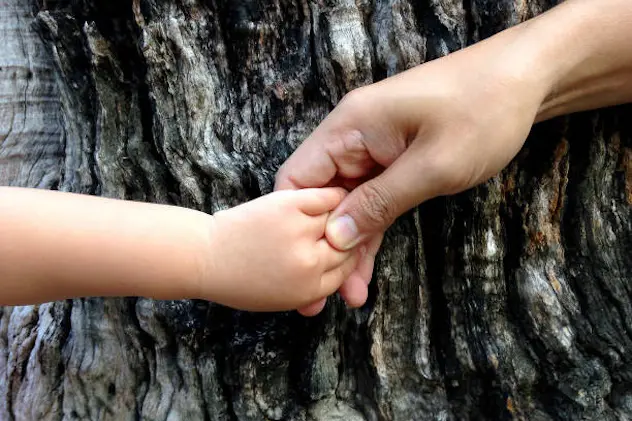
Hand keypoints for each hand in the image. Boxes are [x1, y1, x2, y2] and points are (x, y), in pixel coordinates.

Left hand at [203, 188, 359, 311]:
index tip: (347, 246)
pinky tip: (334, 195)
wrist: (206, 258)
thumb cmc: (237, 279)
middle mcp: (310, 262)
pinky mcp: (291, 206)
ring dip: (343, 213)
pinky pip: (327, 197)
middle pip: (348, 246)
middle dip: (349, 236)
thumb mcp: (280, 298)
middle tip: (347, 226)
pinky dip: (334, 194)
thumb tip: (339, 284)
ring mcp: (301, 233)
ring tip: (341, 209)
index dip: (349, 256)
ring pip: (340, 219)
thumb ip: (312, 289)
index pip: (347, 269)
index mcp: (309, 289)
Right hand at [275, 21, 554, 314]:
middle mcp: (351, 137)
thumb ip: (380, 203)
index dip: (297, 226)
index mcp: (349, 127)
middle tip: (325, 298)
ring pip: (346, 204)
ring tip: (351, 297)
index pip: (297, 180)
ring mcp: (371, 148)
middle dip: (324, 246)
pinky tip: (365, 269)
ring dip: (349, 246)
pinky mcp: (391, 159)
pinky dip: (370, 231)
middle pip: (320, 197)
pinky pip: (371, 200)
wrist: (522, 81)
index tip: (307, 268)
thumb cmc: (481, 113)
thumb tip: (336, 238)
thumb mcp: (432, 166)